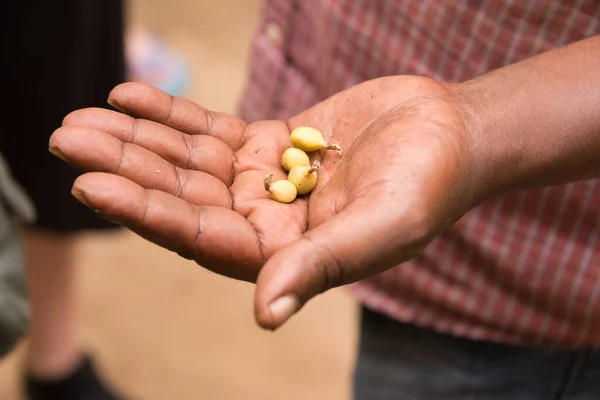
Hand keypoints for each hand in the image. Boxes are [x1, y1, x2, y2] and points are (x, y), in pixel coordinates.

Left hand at [49, 77, 477, 329]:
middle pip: (182, 197)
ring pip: (188, 163)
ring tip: (82, 115)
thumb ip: (322, 265)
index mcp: (285, 256)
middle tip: (66, 139)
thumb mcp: (383, 227)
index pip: (202, 238)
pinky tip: (129, 97)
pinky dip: (171, 116)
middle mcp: (264, 224)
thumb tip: (265, 315)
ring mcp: (262, 182)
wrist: (451, 133)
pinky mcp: (269, 144)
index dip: (147, 211)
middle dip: (126, 168)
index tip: (92, 183)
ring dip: (136, 139)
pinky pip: (210, 132)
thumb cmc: (431, 184)